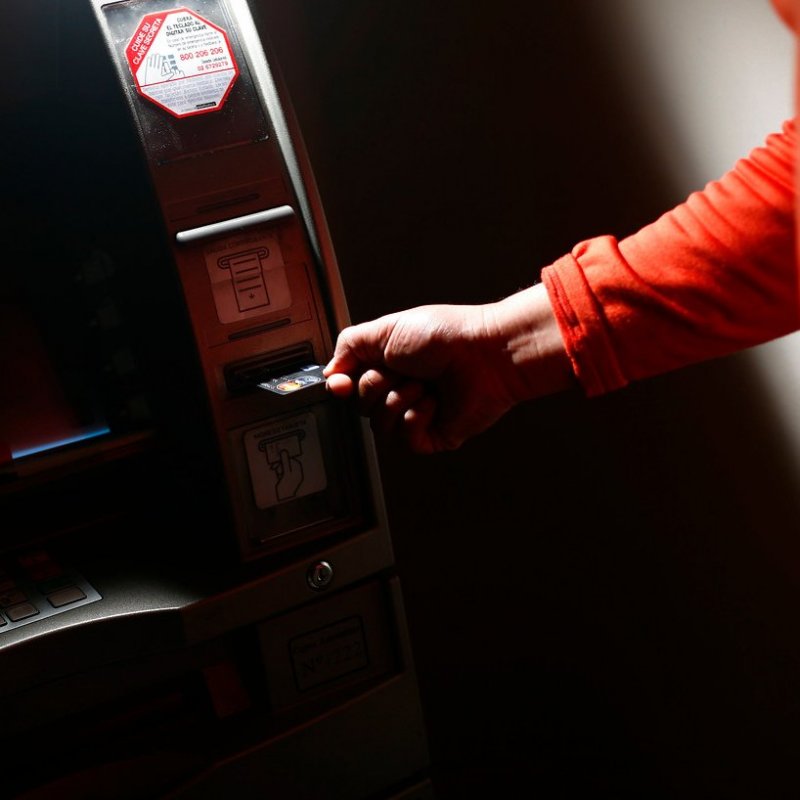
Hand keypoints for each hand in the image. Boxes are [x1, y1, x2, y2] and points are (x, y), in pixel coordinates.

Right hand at [324, 283, 573, 453]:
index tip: (342, 383)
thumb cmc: (446, 336)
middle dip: (378, 387)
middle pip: (361, 407)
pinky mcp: (433, 436)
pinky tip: (432, 403)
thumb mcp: (386, 329)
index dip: (341, 387)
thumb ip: (349, 346)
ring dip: (398, 402)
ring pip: (380, 427)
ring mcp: (417, 414)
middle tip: (402, 371)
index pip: (349, 385)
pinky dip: (415, 420)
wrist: (485, 355)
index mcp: (387, 364)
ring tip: (423, 385)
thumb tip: (330, 373)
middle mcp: (400, 389)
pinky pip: (406, 441)